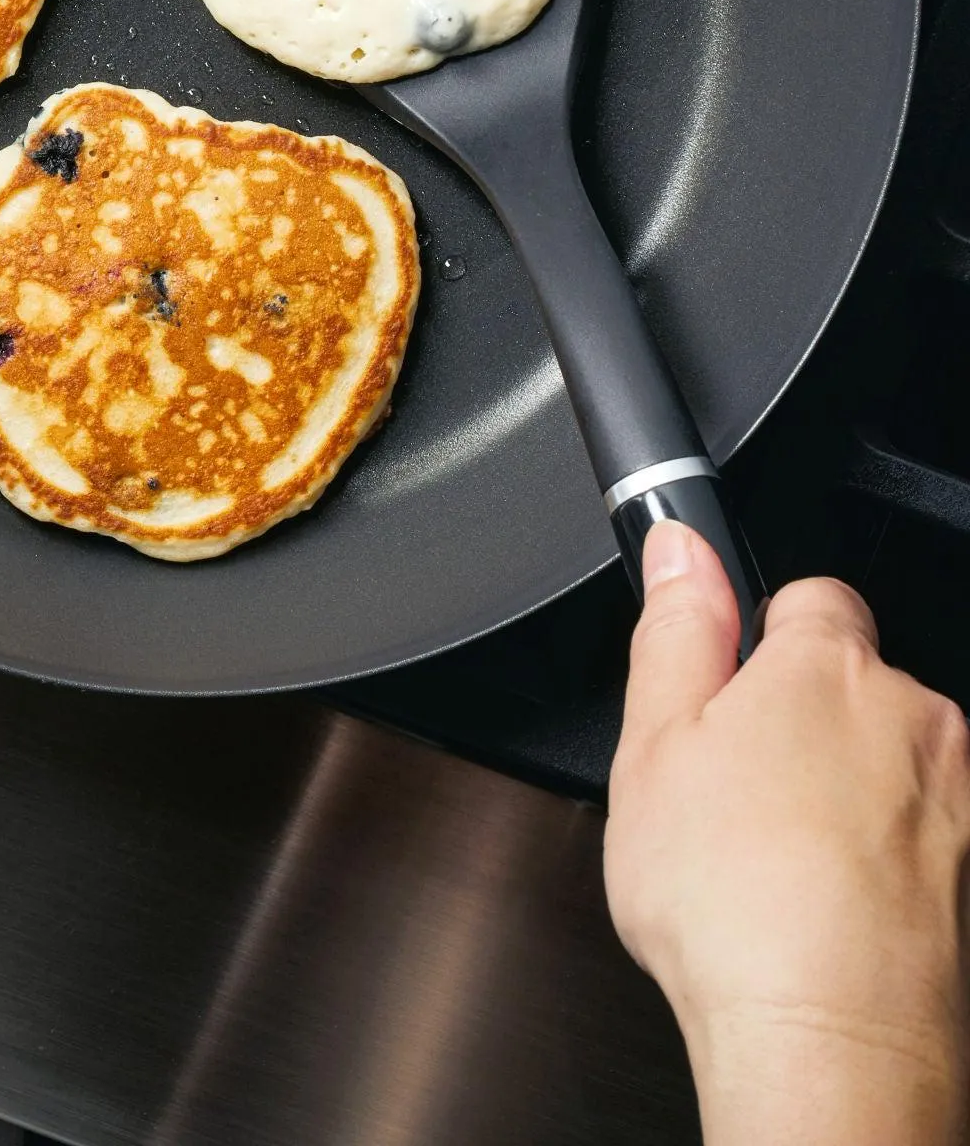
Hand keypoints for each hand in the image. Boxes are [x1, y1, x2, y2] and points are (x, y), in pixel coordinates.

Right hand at [605, 522, 969, 1145]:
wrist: (830, 1044)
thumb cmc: (735, 902)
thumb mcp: (653, 741)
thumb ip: (676, 628)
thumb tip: (679, 548)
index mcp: (829, 667)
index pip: (805, 595)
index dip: (752, 638)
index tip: (718, 688)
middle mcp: (916, 717)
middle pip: (846, 683)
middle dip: (790, 719)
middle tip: (723, 785)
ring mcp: (959, 800)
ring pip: (880, 762)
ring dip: (833, 789)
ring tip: (765, 858)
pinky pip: (912, 833)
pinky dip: (869, 854)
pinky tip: (813, 901)